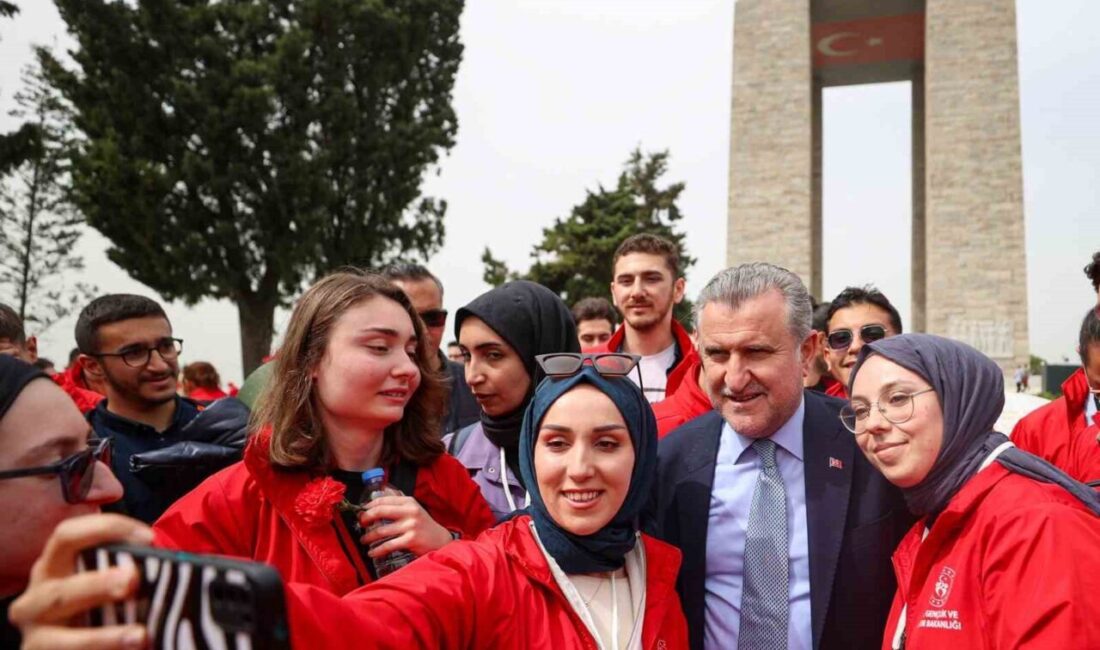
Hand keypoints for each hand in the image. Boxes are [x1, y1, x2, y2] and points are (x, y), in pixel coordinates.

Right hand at [10, 513, 153, 649]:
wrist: (79, 645)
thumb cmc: (97, 604)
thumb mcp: (103, 581)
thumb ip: (126, 569)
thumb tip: (169, 562)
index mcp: (52, 567)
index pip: (67, 535)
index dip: (106, 530)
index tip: (150, 538)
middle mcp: (35, 599)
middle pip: (60, 591)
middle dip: (97, 586)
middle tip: (133, 581)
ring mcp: (36, 637)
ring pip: (61, 641)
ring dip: (102, 638)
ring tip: (140, 636)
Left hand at [357, 495, 453, 557]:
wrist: (440, 540)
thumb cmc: (423, 525)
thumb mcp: (414, 508)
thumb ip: (399, 500)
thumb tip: (383, 490)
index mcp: (409, 502)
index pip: (383, 500)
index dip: (369, 506)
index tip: (362, 512)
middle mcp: (410, 511)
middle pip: (380, 511)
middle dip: (366, 518)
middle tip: (361, 524)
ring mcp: (411, 526)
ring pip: (381, 531)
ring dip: (368, 537)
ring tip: (364, 540)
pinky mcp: (411, 540)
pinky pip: (388, 545)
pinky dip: (377, 550)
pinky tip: (372, 552)